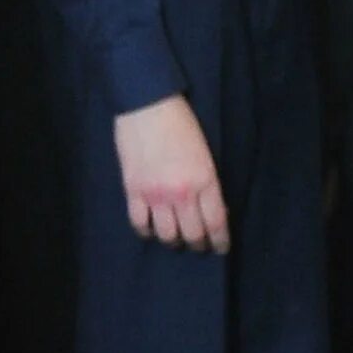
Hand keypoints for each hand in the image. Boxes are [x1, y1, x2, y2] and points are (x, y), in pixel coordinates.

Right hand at [113, 95, 227, 251]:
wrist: (147, 104)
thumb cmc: (181, 124)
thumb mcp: (206, 156)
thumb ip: (208, 185)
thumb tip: (211, 210)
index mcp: (205, 181)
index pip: (216, 224)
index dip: (219, 242)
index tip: (219, 248)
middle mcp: (182, 192)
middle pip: (192, 234)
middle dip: (197, 244)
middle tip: (197, 245)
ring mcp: (155, 193)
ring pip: (167, 234)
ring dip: (173, 241)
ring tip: (174, 238)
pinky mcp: (132, 189)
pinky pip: (139, 222)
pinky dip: (146, 231)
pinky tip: (150, 229)